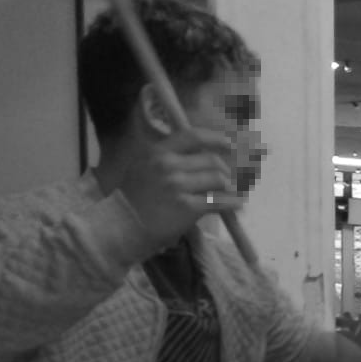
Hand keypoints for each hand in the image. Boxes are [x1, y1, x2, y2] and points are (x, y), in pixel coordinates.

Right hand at [119, 126, 239, 246]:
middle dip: (227, 171)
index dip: (215, 139)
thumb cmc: (134, 198)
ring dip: (230, 187)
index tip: (229, 144)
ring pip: (218, 179)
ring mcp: (178, 186)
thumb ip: (168, 159)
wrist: (122, 225)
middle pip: (212, 161)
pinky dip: (233, 203)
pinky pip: (218, 202)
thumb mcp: (144, 167)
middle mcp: (168, 165)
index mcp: (158, 152)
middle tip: (232, 180)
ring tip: (233, 193)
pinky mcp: (187, 207)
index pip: (193, 136)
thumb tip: (201, 157)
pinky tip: (238, 206)